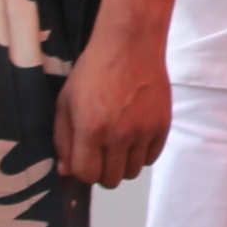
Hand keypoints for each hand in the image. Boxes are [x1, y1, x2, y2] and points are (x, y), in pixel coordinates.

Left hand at [54, 26, 170, 189]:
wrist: (130, 46)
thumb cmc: (94, 71)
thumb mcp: (66, 103)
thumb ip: (63, 140)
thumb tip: (66, 170)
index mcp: (91, 129)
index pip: (86, 175)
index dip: (83, 172)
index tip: (84, 160)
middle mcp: (119, 135)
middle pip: (111, 180)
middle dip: (102, 171)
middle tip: (101, 154)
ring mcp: (143, 131)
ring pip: (132, 172)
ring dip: (122, 164)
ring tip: (119, 144)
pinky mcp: (162, 125)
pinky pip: (151, 158)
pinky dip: (141, 153)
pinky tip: (134, 136)